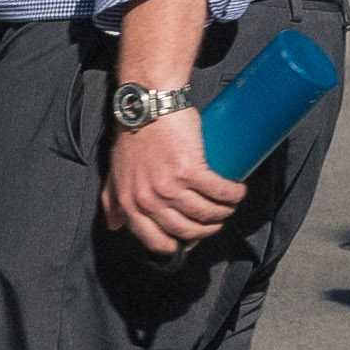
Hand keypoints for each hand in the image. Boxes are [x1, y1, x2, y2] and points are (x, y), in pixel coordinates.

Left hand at [101, 109, 245, 254]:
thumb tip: (115, 225)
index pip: (156, 241)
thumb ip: (112, 200)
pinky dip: (233, 194)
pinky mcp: (190, 170)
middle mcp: (149, 199)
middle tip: (215, 219)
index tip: (191, 238)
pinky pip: (219, 192)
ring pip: (206, 213)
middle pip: (187, 230)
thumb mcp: (115, 173)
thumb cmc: (133, 136)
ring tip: (228, 204)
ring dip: (223, 212)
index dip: (178, 244)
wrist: (147, 104)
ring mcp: (170, 186)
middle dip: (207, 229)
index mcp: (130, 203)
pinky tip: (237, 192)